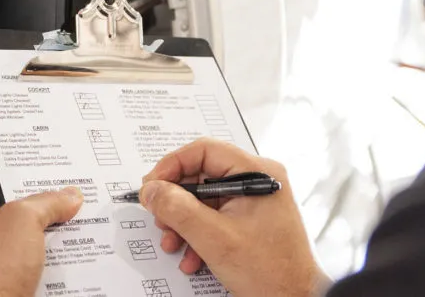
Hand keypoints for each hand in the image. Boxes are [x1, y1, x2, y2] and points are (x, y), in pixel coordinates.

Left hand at [0, 177, 83, 296]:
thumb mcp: (23, 220)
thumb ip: (47, 202)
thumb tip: (66, 197)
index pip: (2, 182)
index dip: (30, 176)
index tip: (56, 177)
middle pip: (20, 214)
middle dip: (47, 211)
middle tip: (71, 205)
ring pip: (29, 243)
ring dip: (51, 241)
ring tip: (74, 233)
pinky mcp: (4, 286)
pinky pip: (33, 269)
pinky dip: (50, 266)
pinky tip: (66, 262)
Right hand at [140, 138, 330, 296]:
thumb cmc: (272, 272)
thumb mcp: (214, 238)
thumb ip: (177, 209)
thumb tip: (152, 189)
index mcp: (257, 172)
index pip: (204, 150)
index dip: (172, 166)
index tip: (152, 186)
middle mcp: (259, 181)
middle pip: (203, 175)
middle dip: (176, 202)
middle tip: (161, 219)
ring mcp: (257, 201)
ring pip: (206, 200)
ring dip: (184, 223)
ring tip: (174, 244)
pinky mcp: (253, 220)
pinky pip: (217, 217)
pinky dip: (199, 235)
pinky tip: (192, 257)